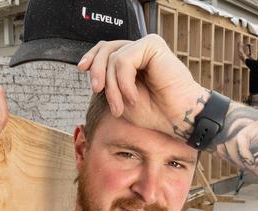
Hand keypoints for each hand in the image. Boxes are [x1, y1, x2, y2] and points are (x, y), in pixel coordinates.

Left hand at [77, 34, 205, 136]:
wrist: (176, 118)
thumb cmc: (154, 112)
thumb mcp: (120, 97)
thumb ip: (107, 82)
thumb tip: (89, 69)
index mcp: (132, 61)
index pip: (105, 49)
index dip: (91, 57)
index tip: (81, 68)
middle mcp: (139, 51)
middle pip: (105, 49)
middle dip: (97, 71)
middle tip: (96, 90)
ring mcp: (146, 46)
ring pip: (113, 58)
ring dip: (112, 87)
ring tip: (121, 106)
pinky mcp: (152, 45)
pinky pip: (123, 60)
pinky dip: (123, 83)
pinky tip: (132, 98)